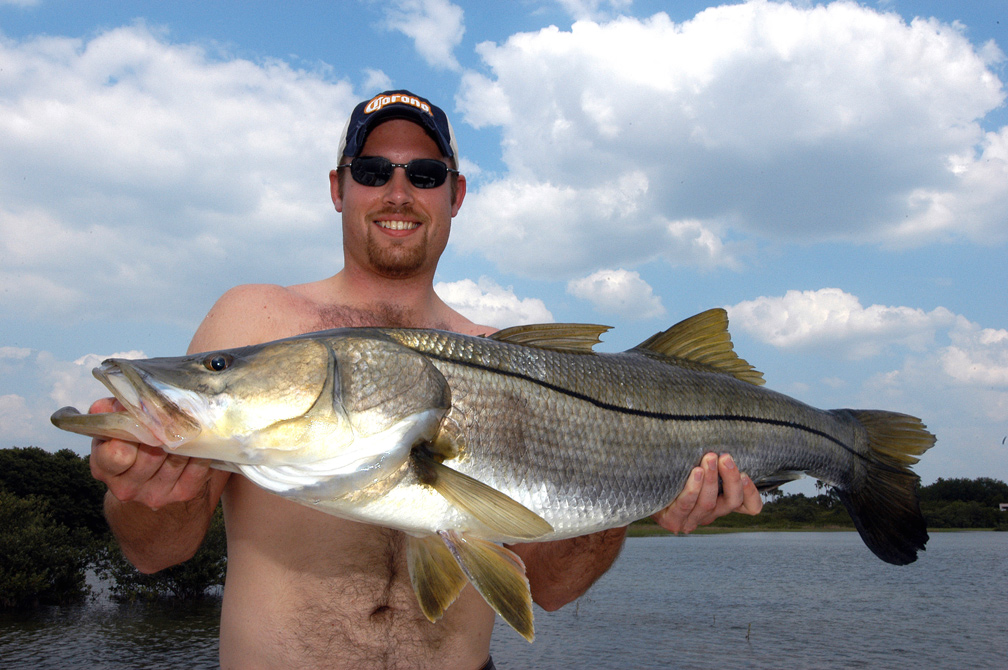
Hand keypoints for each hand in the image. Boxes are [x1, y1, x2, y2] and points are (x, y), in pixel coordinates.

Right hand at [88, 397, 213, 509]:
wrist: (149, 479)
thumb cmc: (129, 443)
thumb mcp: (114, 426)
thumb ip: (110, 411)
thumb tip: (110, 404)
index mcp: (104, 467)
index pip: (117, 455)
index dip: (134, 433)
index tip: (146, 414)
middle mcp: (128, 486)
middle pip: (152, 454)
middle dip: (166, 430)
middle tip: (176, 411)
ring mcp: (156, 494)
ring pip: (177, 458)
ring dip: (187, 437)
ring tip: (192, 419)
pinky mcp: (183, 493)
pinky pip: (198, 467)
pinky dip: (202, 450)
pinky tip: (202, 437)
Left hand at [652, 453, 761, 533]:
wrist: (641, 489)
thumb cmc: (674, 472)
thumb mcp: (696, 465)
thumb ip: (712, 460)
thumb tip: (722, 435)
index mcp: (721, 503)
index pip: (749, 507)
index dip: (752, 494)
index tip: (745, 474)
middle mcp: (710, 514)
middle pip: (731, 502)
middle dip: (730, 479)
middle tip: (725, 457)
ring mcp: (692, 520)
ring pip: (709, 502)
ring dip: (711, 479)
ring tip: (710, 458)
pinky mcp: (673, 520)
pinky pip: (686, 505)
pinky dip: (692, 489)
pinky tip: (695, 473)